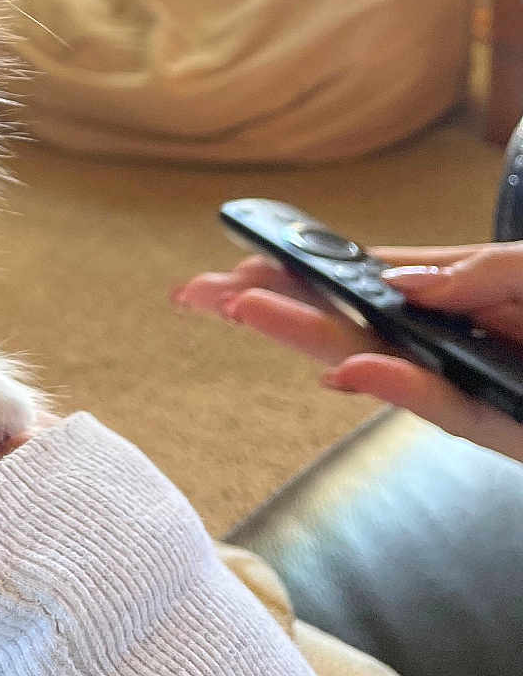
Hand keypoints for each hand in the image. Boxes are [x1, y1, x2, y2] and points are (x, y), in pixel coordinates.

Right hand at [174, 242, 522, 462]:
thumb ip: (469, 269)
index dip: (292, 270)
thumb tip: (390, 280)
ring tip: (242, 311)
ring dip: (306, 337)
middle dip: (267, 305)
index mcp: (449, 300)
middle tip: (196, 293)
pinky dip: (397, 389)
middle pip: (341, 323)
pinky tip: (350, 368)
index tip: (234, 261)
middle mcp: (445, 345)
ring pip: (371, 364)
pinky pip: (444, 409)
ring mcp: (468, 387)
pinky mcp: (500, 426)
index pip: (355, 281)